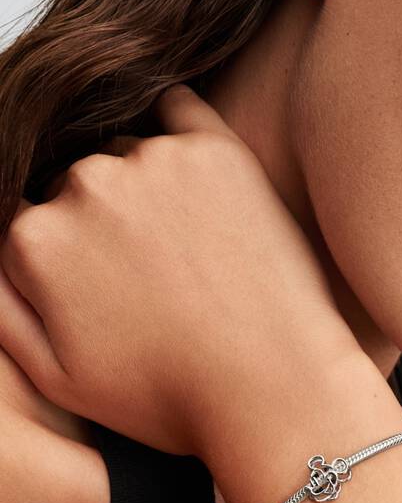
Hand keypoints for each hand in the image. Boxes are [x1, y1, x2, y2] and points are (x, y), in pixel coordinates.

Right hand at [0, 85, 363, 457]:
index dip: (68, 254)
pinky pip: (177, 107)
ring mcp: (152, 161)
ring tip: (188, 244)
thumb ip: (3, 308)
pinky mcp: (215, 149)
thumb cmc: (171, 396)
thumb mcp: (57, 377)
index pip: (29, 221)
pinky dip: (175, 125)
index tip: (107, 281)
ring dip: (143, 182)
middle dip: (102, 218)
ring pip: (126, 150)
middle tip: (153, 269)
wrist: (274, 388)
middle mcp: (84, 186)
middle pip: (75, 183)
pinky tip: (190, 165)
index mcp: (35, 239)